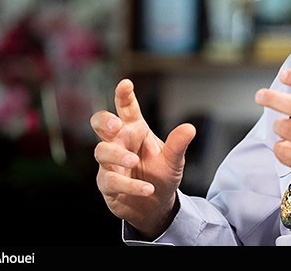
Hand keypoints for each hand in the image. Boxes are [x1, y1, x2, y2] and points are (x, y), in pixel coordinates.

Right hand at [90, 78, 195, 239]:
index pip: (126, 108)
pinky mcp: (107, 183)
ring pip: (102, 151)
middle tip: (116, 125)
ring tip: (133, 161)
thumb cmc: (161, 175)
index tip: (126, 84)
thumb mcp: (174, 159)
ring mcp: (110, 162)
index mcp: (135, 129)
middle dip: (105, 121)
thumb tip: (190, 128)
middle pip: (100, 123)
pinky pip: (111, 180)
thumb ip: (178, 144)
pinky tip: (146, 189)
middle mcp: (119, 142)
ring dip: (117, 155)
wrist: (156, 205)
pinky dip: (129, 185)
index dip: (124, 95)